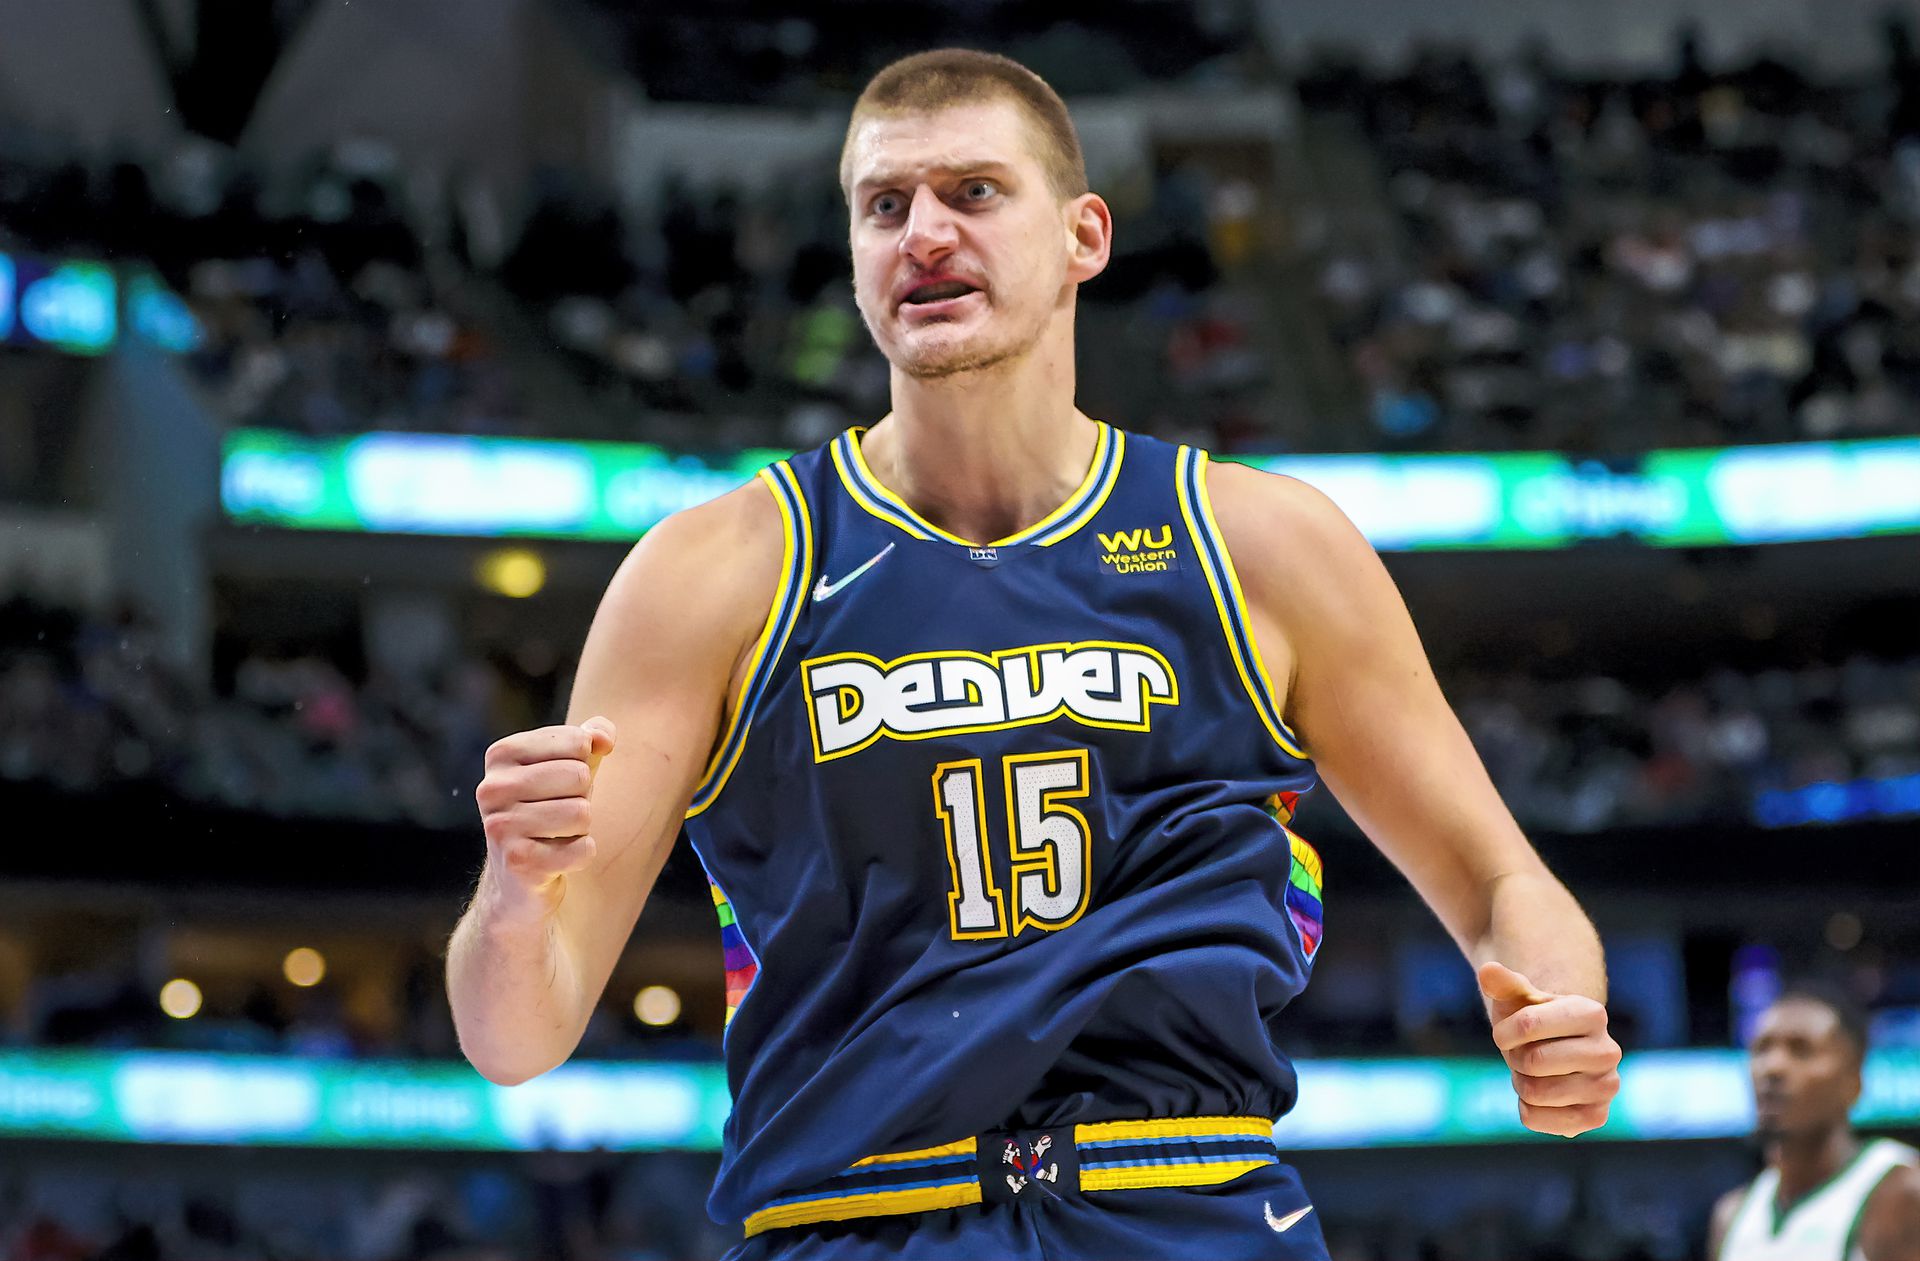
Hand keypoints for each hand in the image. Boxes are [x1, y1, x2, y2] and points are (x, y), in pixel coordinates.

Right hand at [475, 718, 616, 917]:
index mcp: (501, 754)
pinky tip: (557, 858)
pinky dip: (581, 855)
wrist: (520, 875)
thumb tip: (604, 738)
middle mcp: (492, 788)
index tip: (561, 783)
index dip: (585, 764)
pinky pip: (583, 849)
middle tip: (559, 813)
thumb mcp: (570, 764)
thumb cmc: (550, 806)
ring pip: (582, 813)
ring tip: (556, 835)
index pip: (578, 741)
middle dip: (582, 797)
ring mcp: (501, 826)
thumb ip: (590, 736)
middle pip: (579, 776)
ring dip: (581, 828)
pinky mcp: (518, 862)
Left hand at [1479, 961, 1620, 1136]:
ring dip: (1521, 1083)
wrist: (1556, 1050)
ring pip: (1534, 1093)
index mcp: (1592, 1013)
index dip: (1504, 1031)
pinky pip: (1538, 1120)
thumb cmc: (1534, 1020)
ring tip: (1535, 1073)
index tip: (1508, 1032)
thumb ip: (1503, 983)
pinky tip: (1540, 1096)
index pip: (1527, 1024)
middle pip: (1532, 1062)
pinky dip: (1527, 1109)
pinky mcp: (1595, 1117)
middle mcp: (1608, 1051)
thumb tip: (1488, 970)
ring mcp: (1606, 1087)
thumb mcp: (1518, 998)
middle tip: (1525, 1054)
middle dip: (1515, 1058)